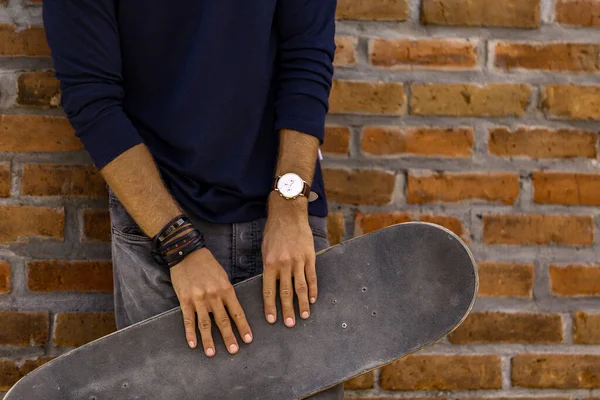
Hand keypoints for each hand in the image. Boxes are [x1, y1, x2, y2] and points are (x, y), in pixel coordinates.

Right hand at [171, 248, 251, 355]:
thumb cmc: (207, 264)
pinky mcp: (185, 300)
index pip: (237, 312)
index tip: (248, 339)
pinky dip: (190, 332)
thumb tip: (232, 309)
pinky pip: (188, 319)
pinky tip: (193, 343)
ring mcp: (198, 298)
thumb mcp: (222, 275)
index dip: (242, 327)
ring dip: (209, 339)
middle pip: (222, 320)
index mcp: (226, 289)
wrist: (187, 253)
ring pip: (205, 323)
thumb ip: (227, 292)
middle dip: (228, 337)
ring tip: (212, 353)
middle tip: (234, 351)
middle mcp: (213, 295)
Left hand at [262, 195, 316, 327]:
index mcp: (269, 263)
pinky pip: (312, 276)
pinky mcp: (310, 257)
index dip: (270, 306)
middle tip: (290, 324)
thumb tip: (271, 285)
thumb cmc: (273, 231)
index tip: (272, 320)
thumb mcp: (265, 249)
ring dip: (302, 303)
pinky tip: (313, 299)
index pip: (269, 290)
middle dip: (288, 310)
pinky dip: (313, 289)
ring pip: (301, 287)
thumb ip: (269, 267)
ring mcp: (298, 261)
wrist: (288, 214)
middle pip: (286, 292)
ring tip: (304, 316)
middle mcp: (284, 264)